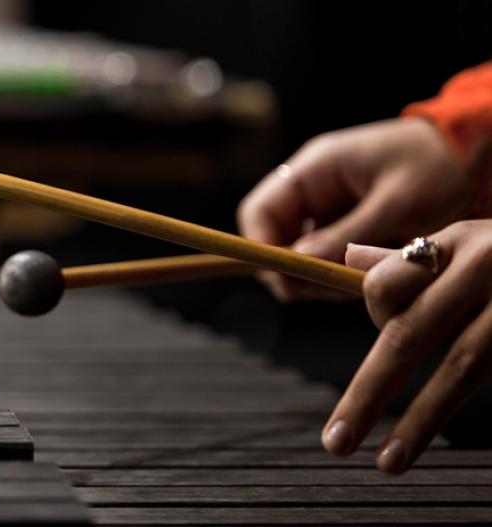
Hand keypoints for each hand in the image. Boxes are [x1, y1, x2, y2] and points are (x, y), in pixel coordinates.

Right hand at [237, 118, 470, 300]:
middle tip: (331, 288)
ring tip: (360, 281)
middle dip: (296, 269)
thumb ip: (344, 237)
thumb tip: (296, 267)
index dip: (262, 248)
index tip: (285, 279)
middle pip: (276, 238)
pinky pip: (326, 257)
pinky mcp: (346, 226)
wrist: (480, 155)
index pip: (260, 211)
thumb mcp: (395, 206)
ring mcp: (329, 208)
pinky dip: (339, 273)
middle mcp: (313, 188)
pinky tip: (368, 276)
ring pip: (301, 254)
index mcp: (314, 169)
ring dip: (322, 275)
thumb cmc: (441, 168)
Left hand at [322, 220, 491, 473]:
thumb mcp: (474, 240)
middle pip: (411, 334)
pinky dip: (459, 403)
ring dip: (421, 418)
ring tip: (388, 462)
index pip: (384, 286)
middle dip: (367, 392)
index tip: (377, 342)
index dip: (372, 317)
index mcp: (461, 238)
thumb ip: (414, 256)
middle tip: (336, 442)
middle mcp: (490, 264)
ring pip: (462, 365)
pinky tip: (433, 440)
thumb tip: (350, 261)